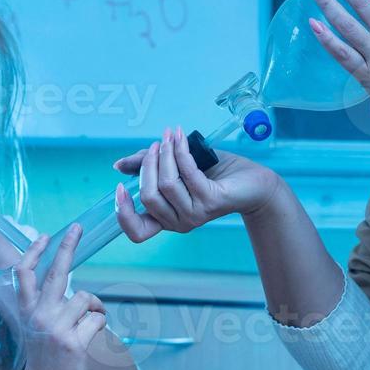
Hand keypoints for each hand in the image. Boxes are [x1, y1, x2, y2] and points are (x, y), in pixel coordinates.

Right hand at [14, 225, 107, 369]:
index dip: (34, 252)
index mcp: (27, 311)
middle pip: (56, 273)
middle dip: (67, 246)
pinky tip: (89, 339)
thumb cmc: (42, 361)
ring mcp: (55, 328)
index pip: (25, 273)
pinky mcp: (73, 342)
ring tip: (88, 325)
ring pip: (86, 299)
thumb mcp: (35, 330)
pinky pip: (98, 319)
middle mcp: (39, 315)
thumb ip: (46, 308)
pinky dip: (99, 326)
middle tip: (77, 228)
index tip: (44, 236)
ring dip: (94, 309)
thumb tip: (73, 291)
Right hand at [111, 126, 282, 241]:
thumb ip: (146, 167)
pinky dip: (180, 151)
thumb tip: (119, 165)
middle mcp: (179, 223)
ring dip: (165, 154)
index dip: (124, 213)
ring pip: (166, 184)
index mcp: (167, 219)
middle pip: (148, 196)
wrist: (251, 180)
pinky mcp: (211, 201)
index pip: (138, 232)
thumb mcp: (175, 168)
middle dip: (148, 164)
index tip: (119, 187)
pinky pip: (187, 174)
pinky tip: (181, 138)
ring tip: (169, 136)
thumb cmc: (214, 174)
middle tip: (157, 144)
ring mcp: (195, 214)